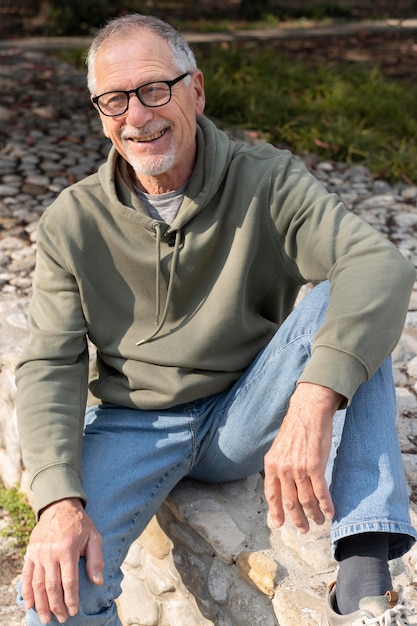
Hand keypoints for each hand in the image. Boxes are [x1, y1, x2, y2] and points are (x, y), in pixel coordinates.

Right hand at [21, 498, 103, 623]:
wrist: (60, 506)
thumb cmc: (80, 523)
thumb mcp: (94, 537)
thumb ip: (95, 559)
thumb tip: (98, 582)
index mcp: (67, 549)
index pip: (69, 581)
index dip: (71, 599)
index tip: (74, 611)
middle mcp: (50, 552)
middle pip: (52, 586)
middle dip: (57, 605)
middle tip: (62, 619)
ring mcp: (38, 553)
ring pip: (38, 584)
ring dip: (41, 604)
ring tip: (46, 618)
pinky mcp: (30, 552)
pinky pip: (26, 575)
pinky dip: (27, 591)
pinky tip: (30, 604)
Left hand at [264, 382, 343, 532]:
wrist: (308, 411)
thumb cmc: (296, 429)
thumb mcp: (280, 448)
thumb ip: (280, 466)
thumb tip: (283, 483)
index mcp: (272, 464)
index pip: (271, 494)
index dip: (276, 512)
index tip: (279, 524)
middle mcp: (283, 468)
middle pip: (290, 502)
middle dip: (297, 519)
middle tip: (304, 529)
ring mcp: (298, 468)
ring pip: (306, 500)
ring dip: (314, 515)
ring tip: (319, 521)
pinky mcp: (315, 465)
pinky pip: (320, 492)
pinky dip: (326, 505)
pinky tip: (330, 512)